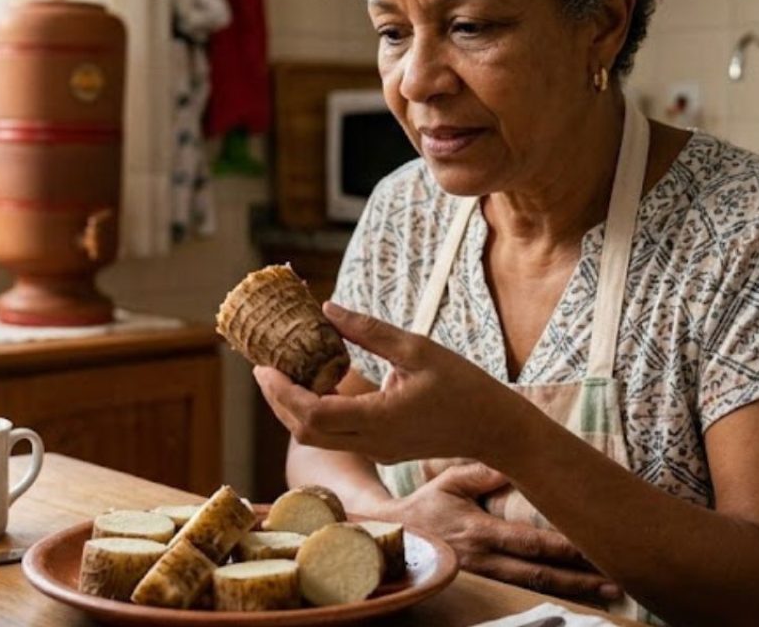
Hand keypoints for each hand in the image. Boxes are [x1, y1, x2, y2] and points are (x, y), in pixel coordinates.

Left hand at [253, 302, 525, 464]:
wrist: (495, 429)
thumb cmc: (463, 386)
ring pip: (318, 437)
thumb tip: (327, 308)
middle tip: (265, 368)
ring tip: (286, 373)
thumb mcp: (417, 348)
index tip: (264, 367)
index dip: (282, 393)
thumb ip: (369, 332)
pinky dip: (318, 413)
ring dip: (296, 408)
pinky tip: (320, 384)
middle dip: (279, 401)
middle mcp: (372, 442)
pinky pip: (337, 435)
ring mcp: (376, 450)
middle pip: (306, 431)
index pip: (312, 414)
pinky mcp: (382, 450)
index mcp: (379, 419)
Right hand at [384, 463, 621, 601]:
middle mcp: (483, 560)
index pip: (529, 542)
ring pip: (533, 590)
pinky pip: (520, 597)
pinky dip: (550, 598)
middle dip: (579, 579)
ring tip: (608, 593)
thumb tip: (515, 463)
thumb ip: (482, 473)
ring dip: (572, 592)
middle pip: (539, 574)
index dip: (563, 546)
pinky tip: (575, 599)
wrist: (391, 537)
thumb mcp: (449, 481)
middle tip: (617, 582)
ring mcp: (483, 580)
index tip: (595, 546)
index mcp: (478, 531)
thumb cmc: (425, 505)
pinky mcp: (482, 590)